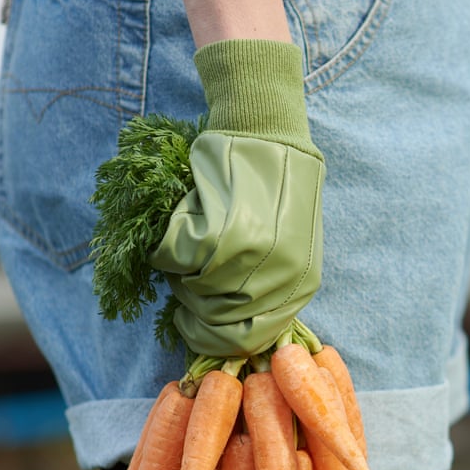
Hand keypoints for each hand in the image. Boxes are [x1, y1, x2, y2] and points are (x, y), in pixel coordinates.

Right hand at [150, 40, 323, 356]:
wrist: (266, 132)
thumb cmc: (274, 187)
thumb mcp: (290, 246)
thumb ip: (267, 287)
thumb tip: (227, 328)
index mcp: (301, 283)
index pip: (249, 337)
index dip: (214, 336)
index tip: (194, 320)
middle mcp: (281, 278)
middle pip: (215, 321)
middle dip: (191, 303)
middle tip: (187, 274)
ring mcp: (251, 259)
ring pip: (191, 291)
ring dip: (180, 271)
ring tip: (193, 238)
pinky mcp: (219, 235)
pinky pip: (174, 260)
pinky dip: (168, 244)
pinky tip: (188, 217)